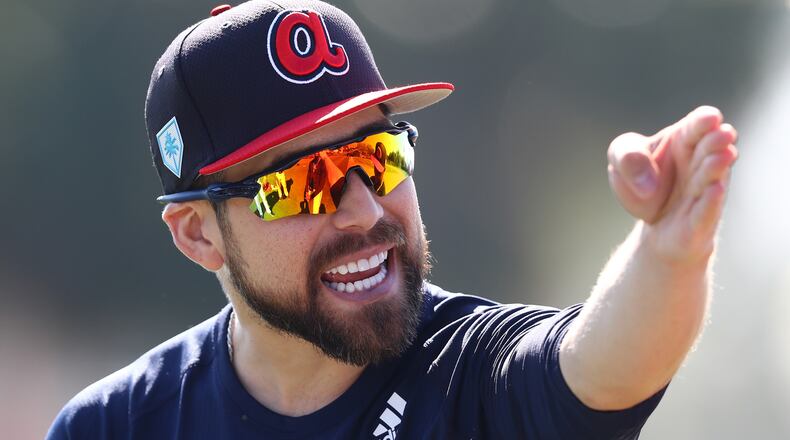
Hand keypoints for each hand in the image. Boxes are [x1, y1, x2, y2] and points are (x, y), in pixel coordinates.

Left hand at [607, 106, 737, 262]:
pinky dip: (710, 201)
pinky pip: (705, 211)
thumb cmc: (639, 179)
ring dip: (716, 167)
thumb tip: (646, 180)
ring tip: (723, 156)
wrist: (647, 220)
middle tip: (724, 133)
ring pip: (711, 178)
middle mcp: (700, 164)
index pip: (697, 126)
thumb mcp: (622, 159)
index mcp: (684, 140)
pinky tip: (715, 189)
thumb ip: (628, 157)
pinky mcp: (700, 220)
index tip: (710, 118)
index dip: (705, 121)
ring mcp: (702, 192)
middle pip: (710, 149)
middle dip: (716, 141)